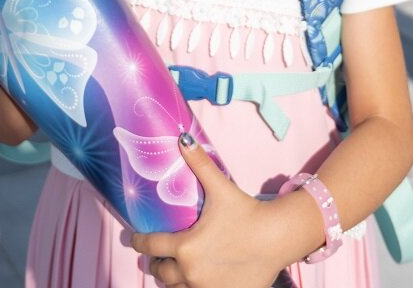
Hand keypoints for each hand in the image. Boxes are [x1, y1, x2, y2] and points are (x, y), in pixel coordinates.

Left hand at [130, 137, 292, 287]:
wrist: (278, 238)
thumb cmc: (247, 213)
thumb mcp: (220, 188)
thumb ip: (199, 164)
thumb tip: (182, 138)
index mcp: (185, 246)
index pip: (151, 245)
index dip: (139, 241)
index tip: (134, 239)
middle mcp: (191, 271)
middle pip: (161, 271)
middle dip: (156, 264)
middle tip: (155, 257)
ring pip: (176, 287)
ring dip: (172, 278)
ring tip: (172, 270)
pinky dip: (192, 287)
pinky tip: (195, 280)